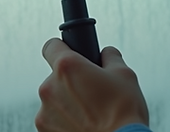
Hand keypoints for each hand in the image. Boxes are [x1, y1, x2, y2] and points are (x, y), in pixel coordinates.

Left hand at [35, 38, 149, 131]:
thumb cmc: (123, 115)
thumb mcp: (125, 75)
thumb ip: (110, 57)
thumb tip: (106, 53)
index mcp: (67, 67)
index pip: (51, 46)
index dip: (63, 48)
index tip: (71, 55)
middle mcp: (49, 88)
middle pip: (56, 77)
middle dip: (72, 82)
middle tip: (92, 92)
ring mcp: (45, 112)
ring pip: (55, 100)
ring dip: (67, 103)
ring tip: (90, 113)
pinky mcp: (44, 131)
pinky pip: (53, 120)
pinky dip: (64, 122)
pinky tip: (84, 126)